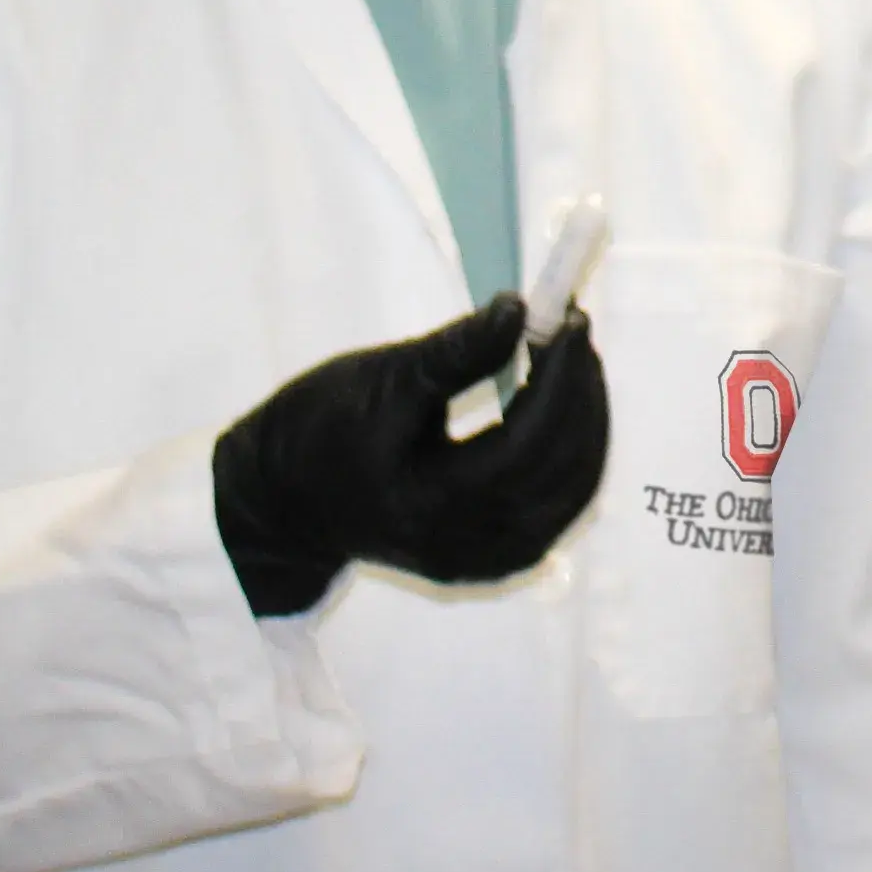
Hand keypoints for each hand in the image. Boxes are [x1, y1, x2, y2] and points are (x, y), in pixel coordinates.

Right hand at [208, 296, 611, 617]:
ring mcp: (479, 562)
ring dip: (585, 424)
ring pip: (570, 496)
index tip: (569, 320)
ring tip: (572, 363)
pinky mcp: (489, 563)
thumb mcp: (381, 380)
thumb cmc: (321, 431)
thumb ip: (454, 351)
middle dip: (581, 395)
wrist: (286, 503)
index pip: (524, 445)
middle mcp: (461, 546)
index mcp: (426, 503)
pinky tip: (562, 413)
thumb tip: (518, 309)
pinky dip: (571, 459)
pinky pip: (556, 512)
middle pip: (559, 473)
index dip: (560, 380)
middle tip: (575, 332)